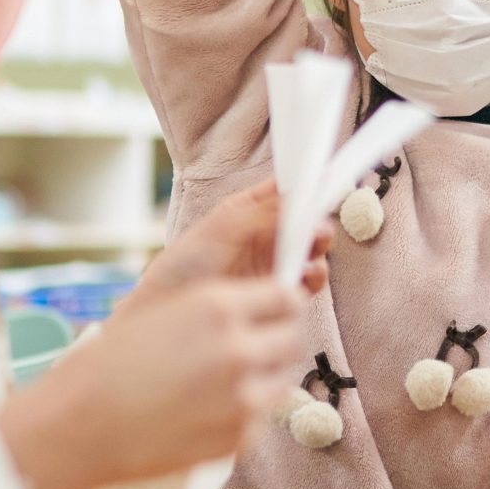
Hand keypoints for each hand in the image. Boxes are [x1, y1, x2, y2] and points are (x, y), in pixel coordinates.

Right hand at [0, 278, 304, 488]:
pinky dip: (241, 417)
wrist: (78, 426)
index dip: (278, 305)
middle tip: (248, 351)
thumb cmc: (107, 365)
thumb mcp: (164, 312)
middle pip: (292, 338)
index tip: (268, 314)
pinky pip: (259, 420)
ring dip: (263, 379)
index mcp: (218, 306)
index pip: (285, 296)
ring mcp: (243, 398)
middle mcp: (238, 349)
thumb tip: (260, 311)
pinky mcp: (238, 439)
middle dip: (275, 341)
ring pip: (281, 381)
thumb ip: (217, 309)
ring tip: (219, 385)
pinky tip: (201, 414)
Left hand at [125, 179, 328, 309]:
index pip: (285, 191)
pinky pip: (305, 283)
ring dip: (318, 249)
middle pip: (304, 221)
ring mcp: (271, 264)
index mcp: (249, 210)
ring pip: (310, 251)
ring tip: (314, 249)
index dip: (307, 184)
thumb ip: (265, 212)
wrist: (165, 308)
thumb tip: (301, 199)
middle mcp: (264, 235)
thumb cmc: (184, 264)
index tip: (324, 181)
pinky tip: (307, 275)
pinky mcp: (276, 293)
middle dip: (316, 220)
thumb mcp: (224, 228)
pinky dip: (313, 277)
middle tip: (318, 225)